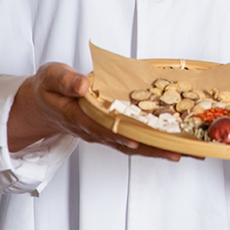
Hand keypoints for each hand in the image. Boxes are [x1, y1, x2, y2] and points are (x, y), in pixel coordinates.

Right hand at [7, 62, 186, 160]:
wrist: (42, 102)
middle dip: (153, 148)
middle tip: (180, 151)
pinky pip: (134, 140)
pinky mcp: (111, 131)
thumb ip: (65, 81)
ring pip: (134, 145)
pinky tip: (174, 144)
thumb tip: (84, 84)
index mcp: (78, 115)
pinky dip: (154, 143)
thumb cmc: (49, 87)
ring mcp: (103, 133)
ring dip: (159, 150)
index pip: (101, 127)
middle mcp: (93, 129)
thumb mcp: (51, 77)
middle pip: (126, 142)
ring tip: (187, 152)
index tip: (139, 138)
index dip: (120, 133)